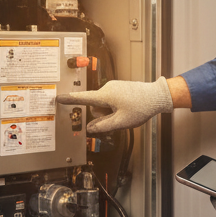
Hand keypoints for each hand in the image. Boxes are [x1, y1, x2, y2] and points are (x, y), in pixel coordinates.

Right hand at [56, 77, 172, 132]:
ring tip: (128, 112)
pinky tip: (129, 109)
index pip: (84, 98)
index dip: (70, 100)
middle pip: (96, 107)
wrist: (157, 96)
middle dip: (104, 116)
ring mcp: (114, 87)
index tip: (58, 98)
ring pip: (104, 105)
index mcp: (106, 95)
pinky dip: (116, 108)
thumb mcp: (121, 122)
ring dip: (111, 112)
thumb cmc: (141, 107)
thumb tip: (91, 129)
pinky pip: (111, 101)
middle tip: (121, 118)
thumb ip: (103, 127)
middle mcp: (108, 88)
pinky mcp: (119, 88)